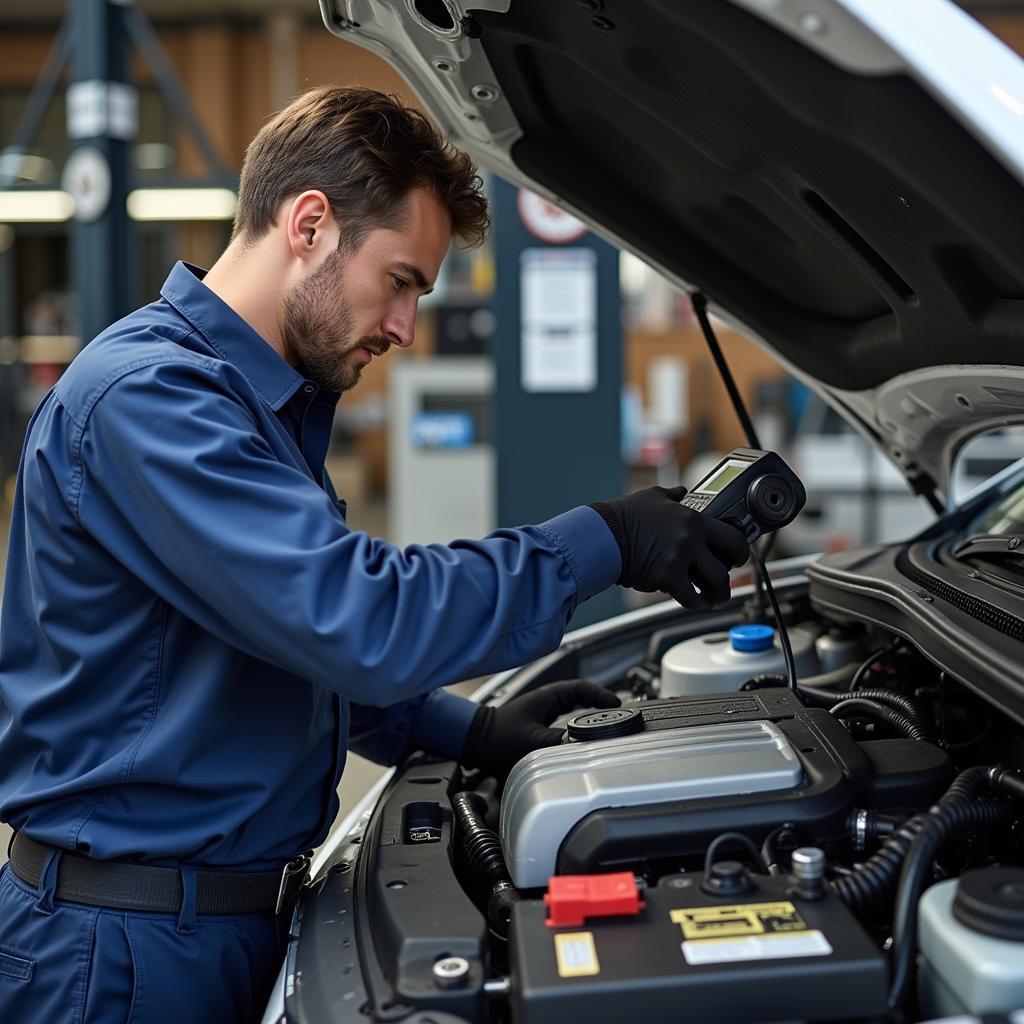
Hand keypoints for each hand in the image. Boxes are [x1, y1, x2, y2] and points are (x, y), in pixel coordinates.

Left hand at [461, 680, 620, 775]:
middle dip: (601, 703)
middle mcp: (547, 701)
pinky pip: (568, 718)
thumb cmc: (496, 739)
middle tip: (618, 714)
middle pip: (582, 696)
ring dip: (592, 713)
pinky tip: (586, 734)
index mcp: (547, 697)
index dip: (601, 695)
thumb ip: (558, 742)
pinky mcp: (541, 723)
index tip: (616, 704)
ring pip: (575, 707)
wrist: (476, 743)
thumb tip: (582, 744)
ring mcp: (544, 711)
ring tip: (608, 722)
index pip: (582, 689)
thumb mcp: (531, 742)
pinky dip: (580, 723)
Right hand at [591, 485, 748, 608]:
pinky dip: (695, 603)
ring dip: (718, 594)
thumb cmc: (624, 516)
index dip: (741, 550)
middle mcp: (691, 539)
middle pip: (726, 565)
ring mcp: (680, 559)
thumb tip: (681, 492)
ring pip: (714, 584)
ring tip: (715, 597)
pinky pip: (690, 597)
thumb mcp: (652, 497)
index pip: (731, 536)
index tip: (738, 556)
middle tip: (725, 581)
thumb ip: (672, 495)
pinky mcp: (667, 577)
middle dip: (730, 576)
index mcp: (693, 519)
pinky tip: (695, 602)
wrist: (604, 534)